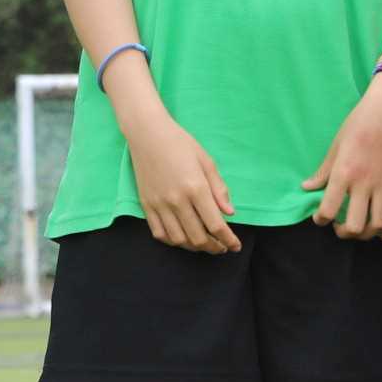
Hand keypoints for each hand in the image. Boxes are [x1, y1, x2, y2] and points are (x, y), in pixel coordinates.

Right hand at [124, 112, 239, 253]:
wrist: (148, 133)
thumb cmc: (181, 143)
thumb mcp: (206, 161)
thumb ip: (219, 189)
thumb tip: (229, 213)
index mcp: (196, 188)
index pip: (216, 225)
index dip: (228, 240)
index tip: (235, 246)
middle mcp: (177, 200)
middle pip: (198, 237)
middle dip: (214, 247)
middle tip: (222, 247)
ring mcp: (159, 205)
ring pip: (179, 240)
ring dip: (195, 247)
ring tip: (204, 244)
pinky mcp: (146, 205)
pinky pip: (159, 233)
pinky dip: (173, 242)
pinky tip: (182, 238)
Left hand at [306, 77, 381, 239]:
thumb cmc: (356, 126)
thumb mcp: (334, 147)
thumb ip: (322, 172)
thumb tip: (307, 187)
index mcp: (344, 173)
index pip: (329, 208)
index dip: (321, 219)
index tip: (320, 219)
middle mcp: (364, 183)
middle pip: (356, 224)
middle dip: (345, 233)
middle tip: (339, 228)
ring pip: (378, 223)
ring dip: (367, 234)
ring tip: (359, 231)